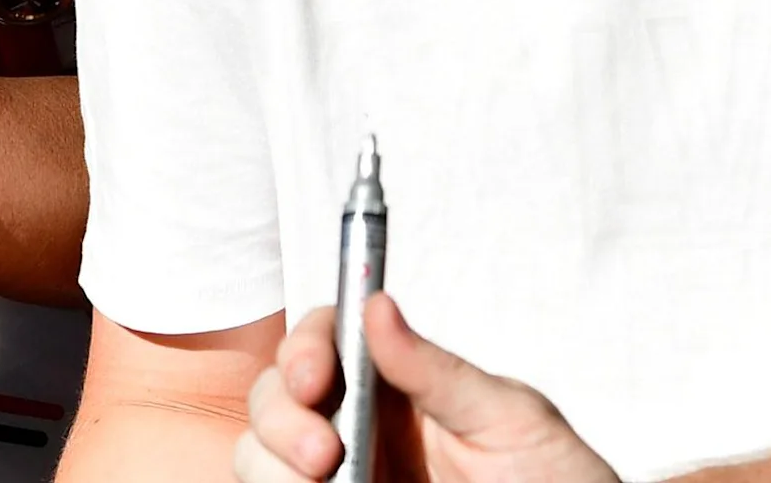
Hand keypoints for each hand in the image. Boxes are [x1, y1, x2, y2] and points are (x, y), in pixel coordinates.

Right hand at [240, 300, 620, 482]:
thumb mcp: (511, 420)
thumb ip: (439, 370)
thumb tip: (378, 304)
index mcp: (398, 388)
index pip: (324, 341)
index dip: (303, 348)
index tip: (314, 376)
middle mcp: (360, 430)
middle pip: (274, 397)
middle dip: (280, 417)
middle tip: (324, 454)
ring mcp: (342, 479)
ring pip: (258, 455)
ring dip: (271, 464)